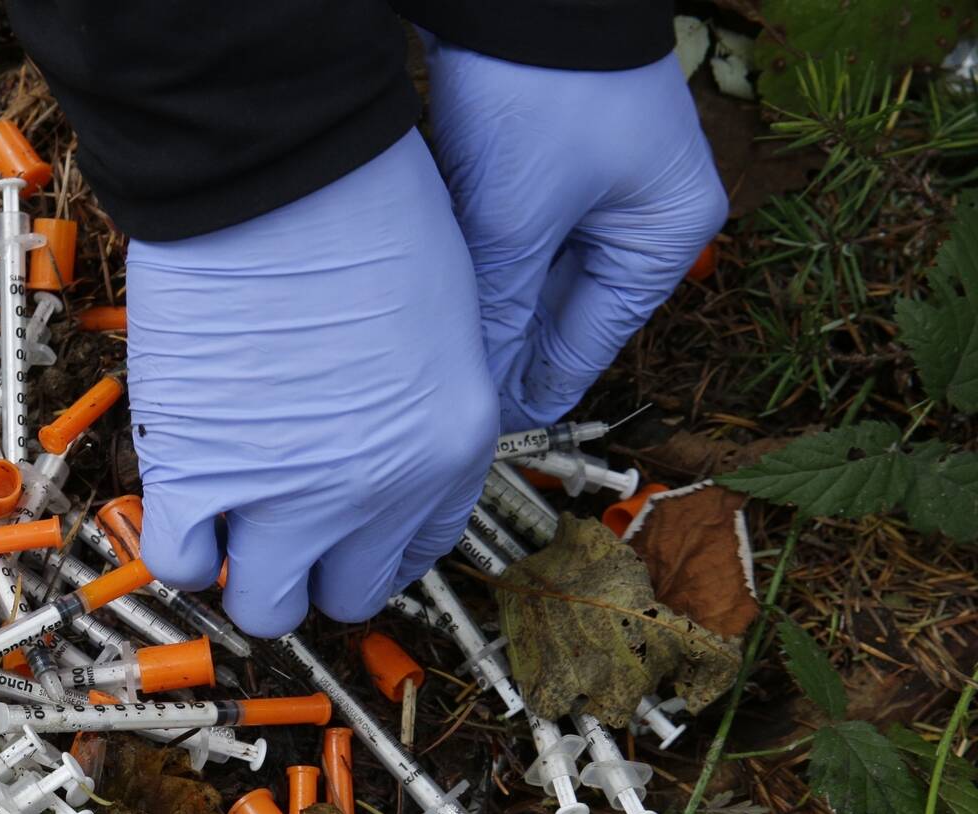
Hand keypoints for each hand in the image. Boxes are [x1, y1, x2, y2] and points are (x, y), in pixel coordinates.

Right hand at [127, 133, 497, 636]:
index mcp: (450, 450)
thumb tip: (367, 422)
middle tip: (278, 519)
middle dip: (312, 564)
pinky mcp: (200, 477)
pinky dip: (177, 545)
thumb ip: (416, 394)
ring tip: (225, 517)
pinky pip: (180, 562)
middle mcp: (375, 493)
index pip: (416, 549)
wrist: (282, 177)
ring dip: (243, 570)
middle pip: (344, 594)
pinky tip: (180, 500)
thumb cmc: (365, 208)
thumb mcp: (443, 312)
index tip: (346, 526)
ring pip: (264, 604)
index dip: (373, 543)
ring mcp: (285, 496)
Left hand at [421, 38, 727, 431]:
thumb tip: (478, 385)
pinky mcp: (557, 155)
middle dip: (507, 346)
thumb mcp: (515, 218)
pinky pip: (521, 229)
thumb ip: (498, 308)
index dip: (536, 387)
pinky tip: (445, 297)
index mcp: (664, 234)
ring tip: (440, 360)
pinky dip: (487, 260)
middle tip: (451, 402)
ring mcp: (601, 181)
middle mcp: (643, 212)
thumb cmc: (541, 92)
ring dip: (491, 305)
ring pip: (536, 270)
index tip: (488, 429)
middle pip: (564, 307)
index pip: (593, 340)